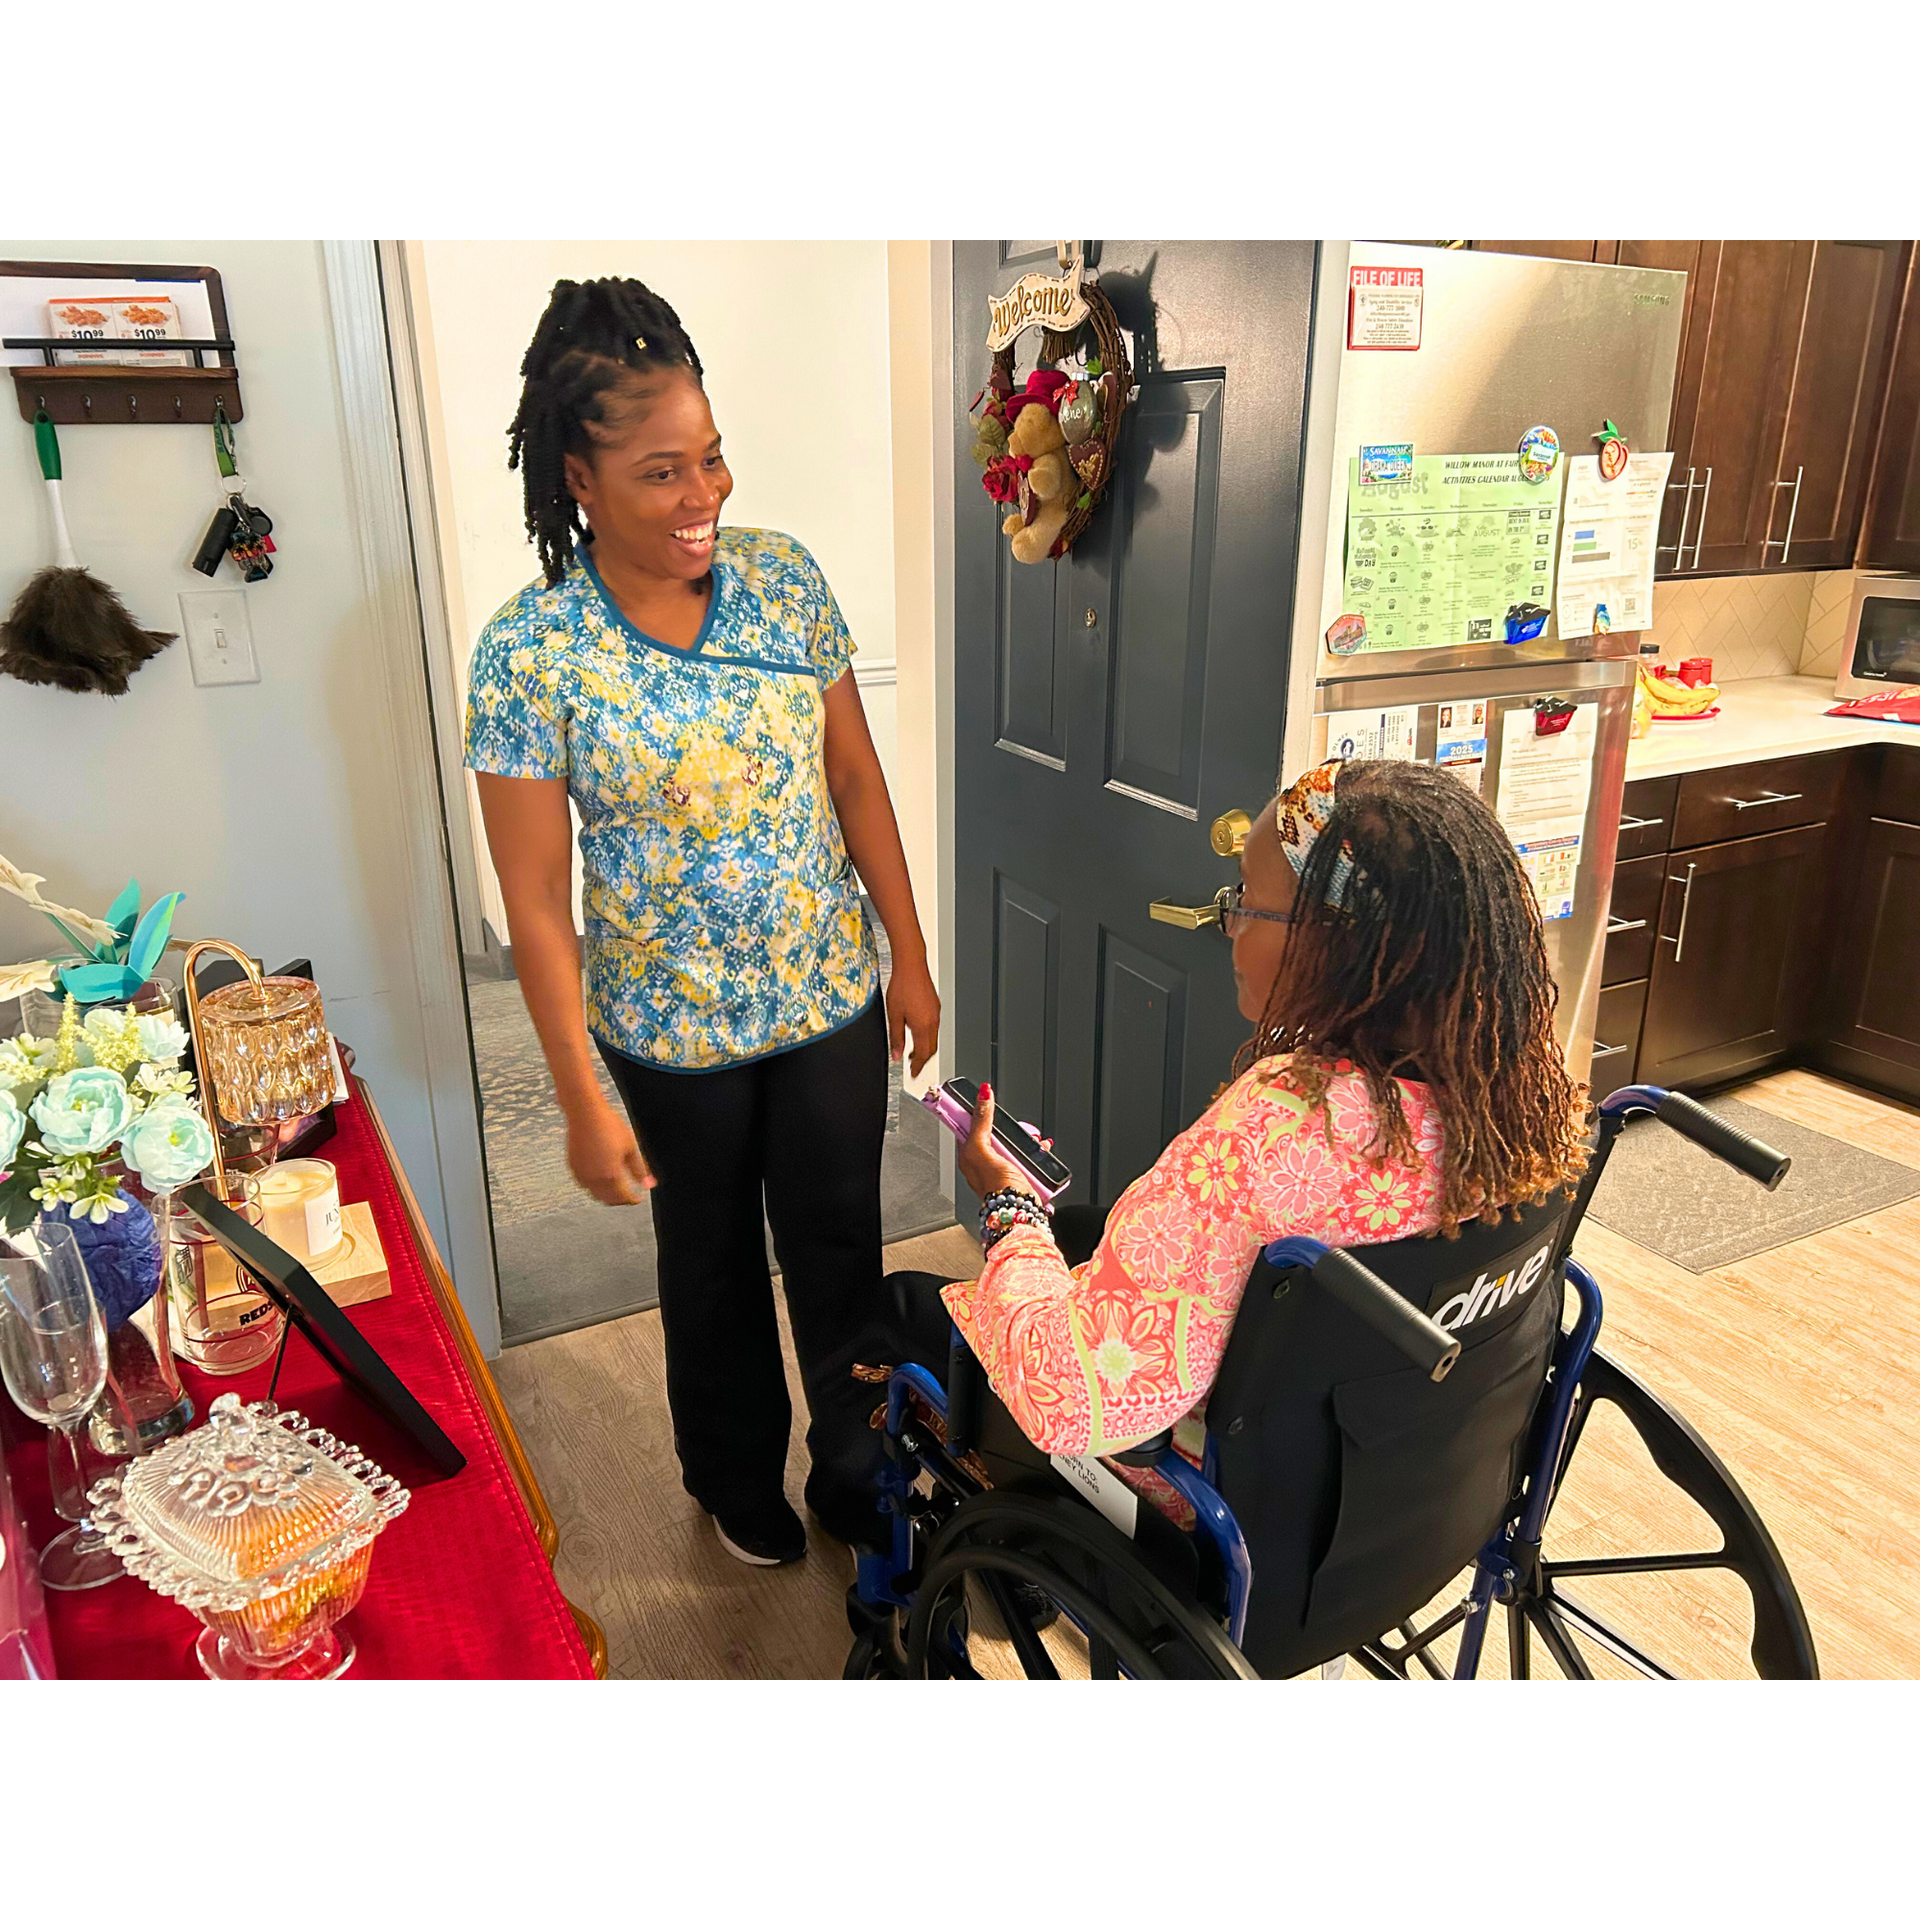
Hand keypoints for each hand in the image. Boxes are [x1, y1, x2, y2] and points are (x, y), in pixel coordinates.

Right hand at [566, 1094, 654, 1205]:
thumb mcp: (631, 1147)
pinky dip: (594, 1187)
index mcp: (611, 1175)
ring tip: (617, 1189)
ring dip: (607, 1196)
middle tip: (629, 1195)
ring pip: (595, 1195)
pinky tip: (600, 1179)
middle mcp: (594, 1179)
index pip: (624, 1197)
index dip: (633, 1199)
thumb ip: (640, 1169)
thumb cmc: (608, 1126)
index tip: (638, 1198)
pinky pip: (585, 1185)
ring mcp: (581, 1174)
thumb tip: (649, 1184)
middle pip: (609, 1200)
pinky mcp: (573, 1168)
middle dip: (620, 1200)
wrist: (585, 1113)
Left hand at [886, 955, 940, 1077]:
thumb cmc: (902, 986)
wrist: (911, 966)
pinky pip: (934, 1027)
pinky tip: (916, 1032)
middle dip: (922, 1060)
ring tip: (912, 1051)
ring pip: (934, 1038)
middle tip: (913, 1066)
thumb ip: (896, 1037)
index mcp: (923, 1027)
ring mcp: (936, 1014)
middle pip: (931, 1049)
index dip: (918, 1066)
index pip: (923, 1054)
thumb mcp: (894, 1015)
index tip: (913, 1073)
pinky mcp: (935, 1006)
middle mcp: (933, 1022)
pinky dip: (927, 1036)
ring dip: (924, 1048)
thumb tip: (896, 1054)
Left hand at [958, 1082, 1038, 1200]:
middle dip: (1007, 1127)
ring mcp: (1002, 1167)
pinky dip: (1034, 1151)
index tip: (986, 1098)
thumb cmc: (996, 1188)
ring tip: (1032, 1139)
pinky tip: (1040, 1149)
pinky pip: (1026, 1155)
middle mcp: (984, 1161)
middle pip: (994, 1133)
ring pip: (1012, 1143)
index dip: (978, 1111)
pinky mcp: (1019, 1173)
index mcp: (969, 1155)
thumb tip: (982, 1097)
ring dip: (1023, 1139)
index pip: (969, 1125)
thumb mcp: (982, 1150)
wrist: (1018, 1212)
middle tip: (1015, 1126)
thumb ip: (981, 1123)